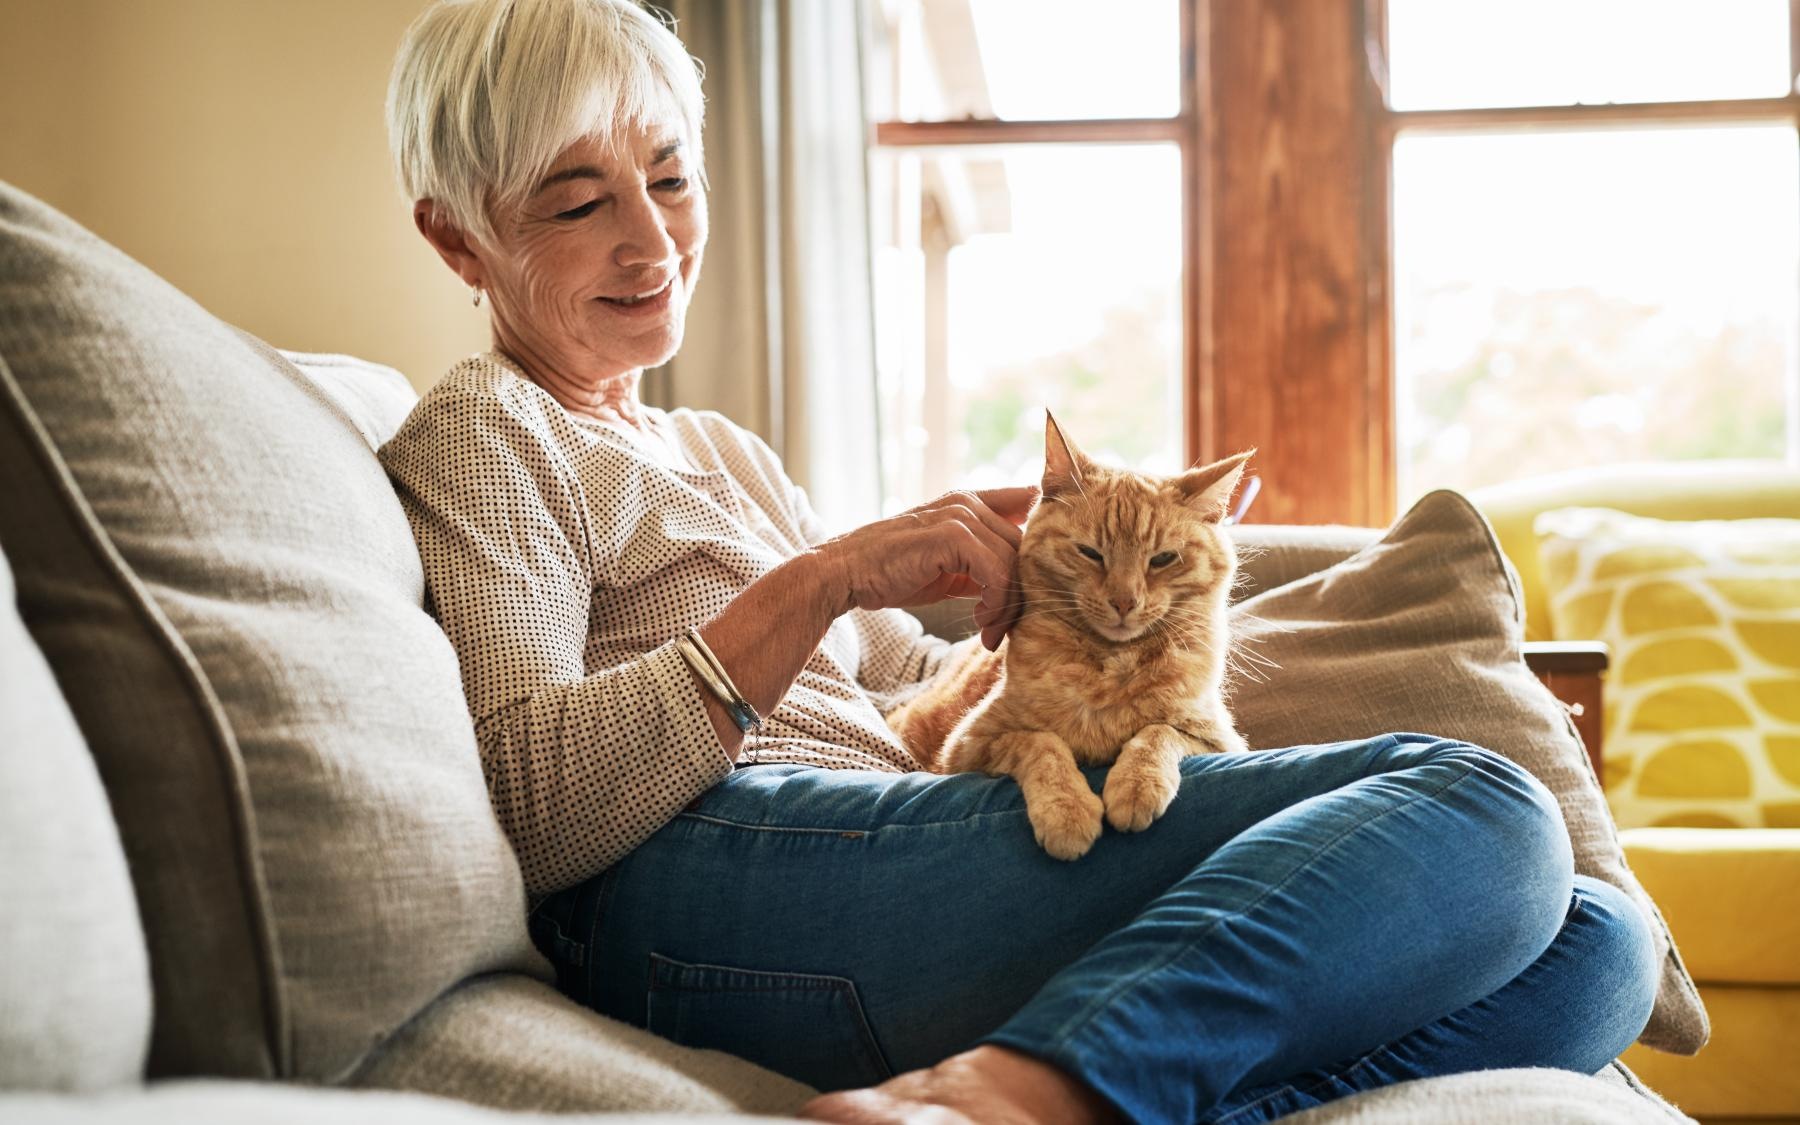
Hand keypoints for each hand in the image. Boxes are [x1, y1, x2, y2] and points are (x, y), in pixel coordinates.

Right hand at [814, 486, 1036, 649]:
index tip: (1040, 580)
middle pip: (1026, 546)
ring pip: (1015, 563)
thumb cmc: (893, 572)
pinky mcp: (952, 536)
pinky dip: (995, 604)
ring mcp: (961, 516)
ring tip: (990, 631)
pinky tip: (980, 622)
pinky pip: (997, 573)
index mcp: (970, 502)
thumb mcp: (949, 566)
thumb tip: (1019, 588)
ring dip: (1007, 606)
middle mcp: (969, 503)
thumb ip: (983, 565)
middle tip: (1003, 628)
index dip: (1043, 536)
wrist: (846, 573)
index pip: (1028, 503)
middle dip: (1022, 592)